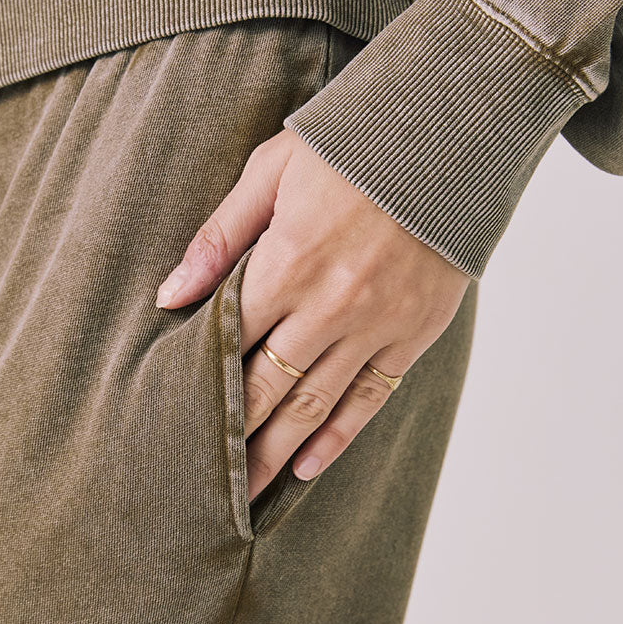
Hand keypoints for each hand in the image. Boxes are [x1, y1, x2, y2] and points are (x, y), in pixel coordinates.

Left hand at [156, 128, 471, 501]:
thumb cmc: (350, 142)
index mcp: (287, 262)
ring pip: (314, 404)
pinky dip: (337, 435)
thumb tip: (169, 295)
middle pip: (267, 387)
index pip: (230, 343)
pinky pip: (369, 396)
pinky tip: (308, 466)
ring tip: (245, 493)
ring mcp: (376, 323)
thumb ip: (219, 237)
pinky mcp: (414, 331)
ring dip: (277, 451)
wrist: (453, 130)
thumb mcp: (271, 171)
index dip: (200, 388)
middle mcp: (329, 305)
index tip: (174, 425)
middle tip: (200, 485)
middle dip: (232, 438)